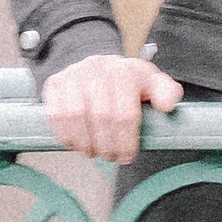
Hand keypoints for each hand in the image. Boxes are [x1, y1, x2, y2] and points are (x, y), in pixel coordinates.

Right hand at [41, 51, 183, 160]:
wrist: (96, 65)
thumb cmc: (127, 81)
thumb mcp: (151, 83)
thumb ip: (166, 92)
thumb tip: (167, 105)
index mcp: (125, 71)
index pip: (126, 113)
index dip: (126, 141)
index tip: (127, 155)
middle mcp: (98, 69)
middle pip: (101, 116)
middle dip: (107, 145)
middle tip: (112, 157)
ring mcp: (73, 74)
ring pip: (76, 116)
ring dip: (85, 142)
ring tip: (94, 152)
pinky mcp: (54, 83)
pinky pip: (55, 114)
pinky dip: (65, 135)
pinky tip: (75, 144)